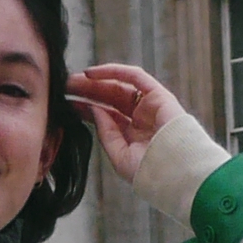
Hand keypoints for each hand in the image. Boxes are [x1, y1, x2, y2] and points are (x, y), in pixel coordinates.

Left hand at [66, 62, 182, 185]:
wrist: (176, 171)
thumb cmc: (150, 171)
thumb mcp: (119, 156)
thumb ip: (106, 133)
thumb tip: (94, 109)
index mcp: (133, 136)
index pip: (106, 117)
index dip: (86, 109)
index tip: (67, 103)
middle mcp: (141, 119)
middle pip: (109, 100)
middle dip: (87, 92)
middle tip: (65, 87)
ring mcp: (150, 106)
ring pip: (118, 87)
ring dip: (96, 82)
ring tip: (74, 80)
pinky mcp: (159, 95)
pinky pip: (134, 76)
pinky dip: (113, 71)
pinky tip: (91, 73)